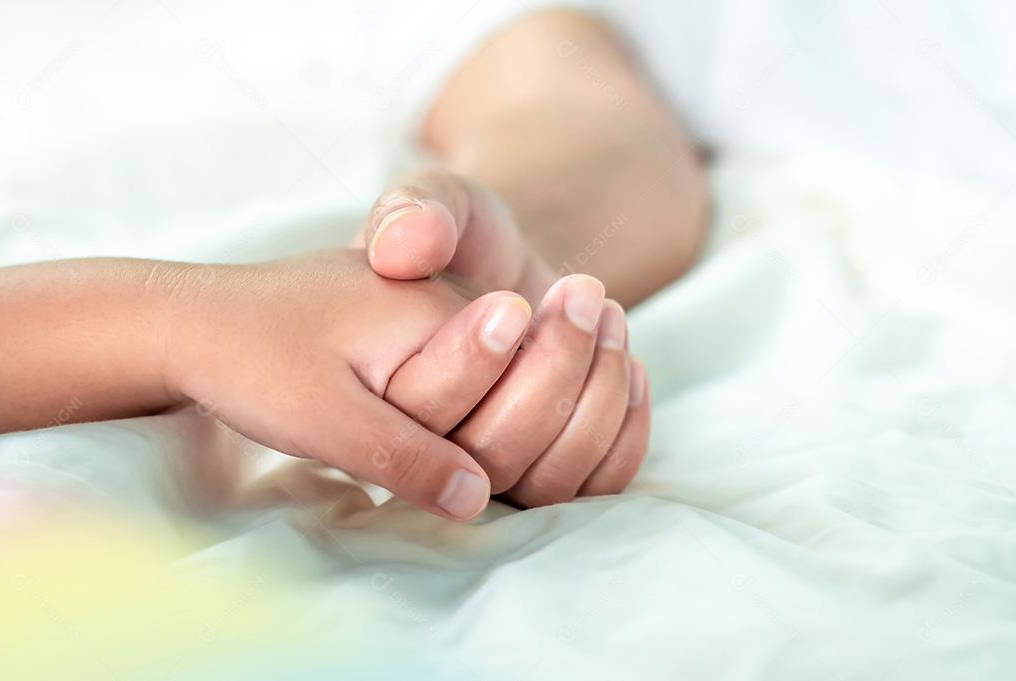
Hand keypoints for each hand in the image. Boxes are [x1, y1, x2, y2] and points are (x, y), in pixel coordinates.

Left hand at [163, 250, 532, 520]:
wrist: (184, 320)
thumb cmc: (252, 363)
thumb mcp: (330, 422)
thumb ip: (410, 458)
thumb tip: (478, 499)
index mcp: (438, 310)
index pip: (518, 378)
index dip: (492, 431)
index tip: (436, 463)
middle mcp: (437, 293)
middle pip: (499, 374)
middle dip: (471, 423)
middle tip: (393, 448)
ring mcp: (411, 297)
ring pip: (467, 370)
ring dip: (444, 411)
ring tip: (371, 426)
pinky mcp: (385, 312)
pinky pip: (434, 359)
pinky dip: (423, 396)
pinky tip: (378, 413)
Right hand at [354, 171, 650, 506]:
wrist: (502, 264)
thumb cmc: (463, 232)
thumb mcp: (438, 199)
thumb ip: (415, 211)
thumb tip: (403, 247)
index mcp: (383, 392)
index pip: (423, 413)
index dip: (473, 365)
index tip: (515, 304)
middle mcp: (434, 448)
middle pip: (494, 455)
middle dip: (553, 370)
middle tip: (583, 292)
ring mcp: (494, 469)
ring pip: (547, 480)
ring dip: (596, 398)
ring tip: (610, 318)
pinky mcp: (546, 472)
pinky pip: (591, 488)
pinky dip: (624, 432)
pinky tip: (632, 367)